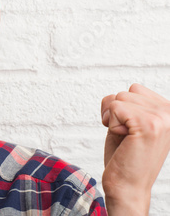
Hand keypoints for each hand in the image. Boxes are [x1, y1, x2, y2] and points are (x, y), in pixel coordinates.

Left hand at [101, 83, 169, 214]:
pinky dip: (111, 124)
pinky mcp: (149, 125)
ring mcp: (162, 119)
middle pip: (125, 92)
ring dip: (112, 119)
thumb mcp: (131, 122)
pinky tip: (123, 139)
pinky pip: (114, 107)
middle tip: (125, 136)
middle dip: (115, 112)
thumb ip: (133, 104)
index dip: (121, 107)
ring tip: (125, 138)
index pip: (134, 88)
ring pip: (118, 98)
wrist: (127, 186)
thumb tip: (132, 88)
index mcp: (168, 111)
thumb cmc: (124, 155)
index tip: (130, 129)